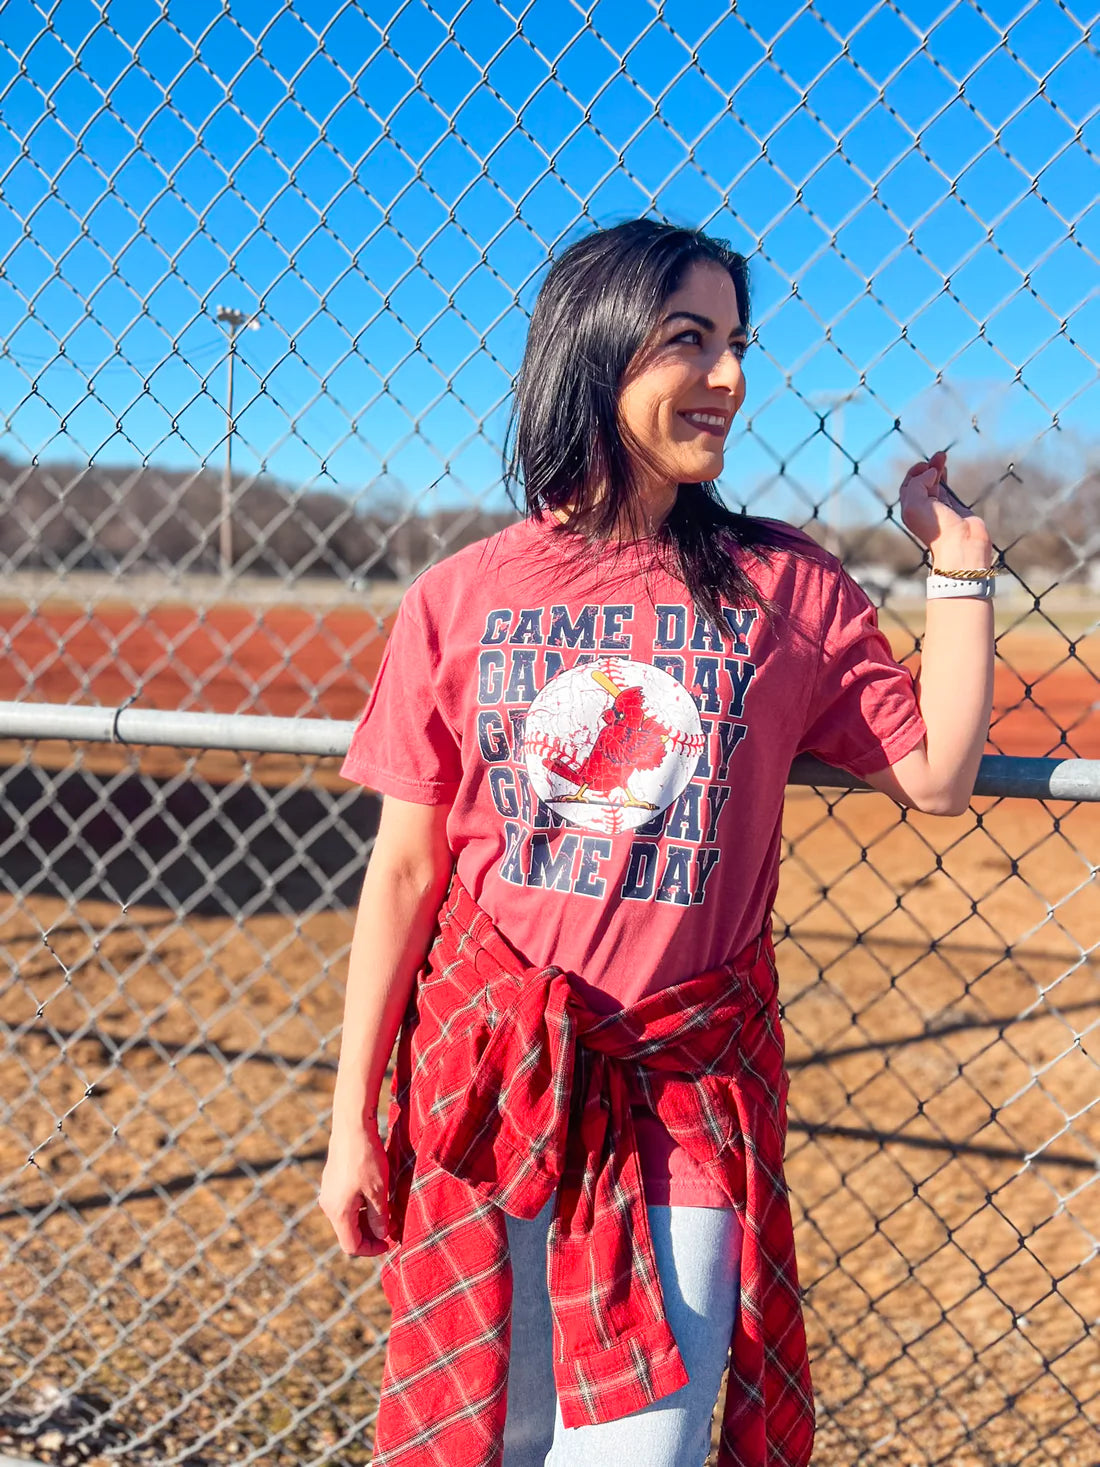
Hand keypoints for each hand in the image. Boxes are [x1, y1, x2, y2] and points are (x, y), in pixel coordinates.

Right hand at [318, 1115, 390, 1256]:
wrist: (352, 1127)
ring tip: (386, 1210)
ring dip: (366, 1220)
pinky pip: (345, 1203)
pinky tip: (375, 1195)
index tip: (389, 1242)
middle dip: (370, 1234)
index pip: (351, 1246)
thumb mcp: (378, 1191)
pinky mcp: (331, 1181)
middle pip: (348, 1233)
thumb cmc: (366, 1159)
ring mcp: (328, 1192)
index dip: (371, 1249)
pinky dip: (360, 1206)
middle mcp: (328, 1205)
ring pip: (347, 1217)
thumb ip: (379, 1218)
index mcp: (339, 1212)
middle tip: (391, 1226)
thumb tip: (381, 1235)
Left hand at [898, 449, 991, 564]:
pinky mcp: (953, 509)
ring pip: (934, 484)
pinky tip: (945, 470)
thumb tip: (932, 472)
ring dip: (937, 469)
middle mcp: (922, 509)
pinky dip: (945, 479)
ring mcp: (938, 509)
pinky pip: (945, 490)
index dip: (915, 472)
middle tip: (939, 455)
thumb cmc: (937, 528)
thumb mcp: (915, 503)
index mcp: (910, 509)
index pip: (908, 485)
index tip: (925, 465)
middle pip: (921, 482)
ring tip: (942, 455)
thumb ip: (918, 483)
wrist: (961, 544)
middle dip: (928, 467)